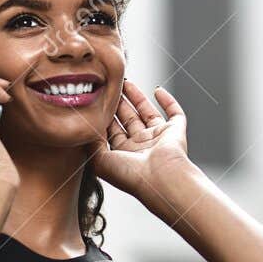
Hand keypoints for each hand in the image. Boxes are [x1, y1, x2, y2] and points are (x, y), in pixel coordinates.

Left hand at [93, 82, 194, 202]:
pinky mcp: (175, 132)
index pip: (111, 131)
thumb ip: (91, 142)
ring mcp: (159, 138)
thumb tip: (87, 125)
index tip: (95, 100)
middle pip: (127, 119)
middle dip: (118, 103)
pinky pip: (174, 113)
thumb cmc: (130, 175)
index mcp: (124, 155)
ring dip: (137, 97)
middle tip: (109, 85)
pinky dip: (168, 101)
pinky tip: (157, 89)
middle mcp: (141, 147)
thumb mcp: (100, 160)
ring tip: (125, 82)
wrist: (160, 179)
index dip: (103, 115)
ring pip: (146, 113)